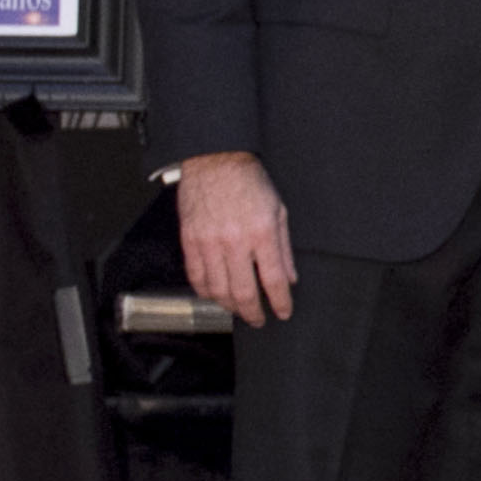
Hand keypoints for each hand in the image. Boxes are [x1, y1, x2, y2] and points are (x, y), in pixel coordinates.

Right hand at [178, 151, 294, 325]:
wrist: (216, 161)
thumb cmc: (249, 182)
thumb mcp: (278, 211)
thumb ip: (284, 248)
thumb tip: (290, 278)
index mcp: (262, 233)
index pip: (274, 280)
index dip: (281, 302)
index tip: (283, 312)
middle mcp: (235, 241)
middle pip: (243, 292)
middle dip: (253, 313)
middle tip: (259, 319)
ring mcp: (209, 242)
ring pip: (218, 290)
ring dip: (230, 306)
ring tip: (239, 309)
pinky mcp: (190, 240)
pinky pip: (196, 277)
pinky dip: (206, 292)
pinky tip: (215, 294)